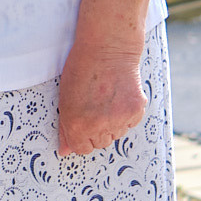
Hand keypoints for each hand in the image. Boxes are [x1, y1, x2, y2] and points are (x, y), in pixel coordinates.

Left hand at [57, 39, 147, 154]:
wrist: (107, 48)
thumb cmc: (81, 70)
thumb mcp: (65, 99)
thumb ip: (65, 128)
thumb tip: (65, 152)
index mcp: (76, 125)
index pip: (81, 149)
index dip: (81, 136)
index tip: (83, 123)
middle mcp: (97, 127)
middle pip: (100, 143)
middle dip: (97, 130)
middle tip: (95, 106)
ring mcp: (118, 120)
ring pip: (116, 134)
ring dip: (112, 123)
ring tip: (106, 98)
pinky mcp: (136, 112)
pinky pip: (130, 124)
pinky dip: (126, 114)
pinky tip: (119, 95)